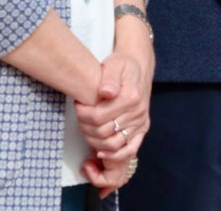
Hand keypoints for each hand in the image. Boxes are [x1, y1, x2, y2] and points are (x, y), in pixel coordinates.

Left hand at [73, 52, 149, 194]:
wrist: (139, 68)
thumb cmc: (123, 66)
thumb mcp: (114, 64)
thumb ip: (109, 77)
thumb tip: (105, 92)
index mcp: (131, 96)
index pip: (98, 117)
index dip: (82, 114)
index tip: (77, 105)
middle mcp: (139, 112)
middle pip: (103, 132)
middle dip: (85, 127)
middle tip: (79, 117)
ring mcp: (141, 122)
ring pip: (113, 144)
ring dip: (94, 141)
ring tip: (86, 129)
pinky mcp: (142, 129)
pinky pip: (129, 150)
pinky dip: (114, 155)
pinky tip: (100, 151)